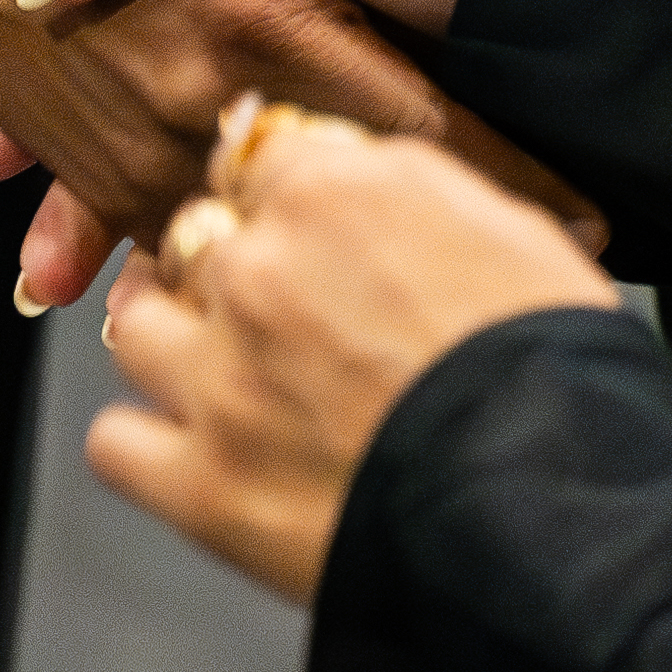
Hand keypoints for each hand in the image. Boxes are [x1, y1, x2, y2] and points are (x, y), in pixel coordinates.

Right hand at [0, 0, 537, 304]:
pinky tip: (241, 326)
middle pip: (336, 209)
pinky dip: (187, 287)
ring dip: (311, 292)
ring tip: (405, 336)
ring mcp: (134, 145)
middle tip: (518, 297)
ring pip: (242, 251)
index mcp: (267, 4)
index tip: (588, 226)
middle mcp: (199, 93)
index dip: (509, 184)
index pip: (418, 125)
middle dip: (425, 257)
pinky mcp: (86, 169)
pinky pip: (148, 252)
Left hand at [89, 95, 624, 606]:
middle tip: (277, 308)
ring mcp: (218, 380)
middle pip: (196, 236)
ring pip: (136, 327)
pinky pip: (114, 443)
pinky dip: (144, 445)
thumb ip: (418, 192)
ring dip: (170, 339)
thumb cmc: (556, 374)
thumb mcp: (513, 234)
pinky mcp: (201, 486)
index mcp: (334, 193)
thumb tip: (378, 181)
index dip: (284, 194)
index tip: (298, 221)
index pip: (261, 155)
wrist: (552, 515)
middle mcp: (257, 271)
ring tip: (207, 363)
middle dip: (232, 265)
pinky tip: (186, 451)